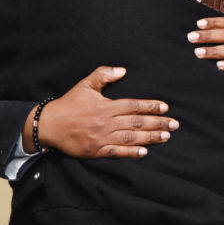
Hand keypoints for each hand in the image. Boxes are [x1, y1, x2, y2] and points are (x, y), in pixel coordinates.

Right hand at [23, 66, 177, 158]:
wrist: (49, 125)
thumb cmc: (69, 104)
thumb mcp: (85, 85)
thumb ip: (103, 75)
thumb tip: (122, 70)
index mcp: (106, 106)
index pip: (133, 105)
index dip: (150, 106)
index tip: (165, 107)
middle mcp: (106, 122)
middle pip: (136, 122)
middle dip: (158, 123)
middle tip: (175, 125)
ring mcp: (101, 138)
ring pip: (130, 138)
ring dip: (150, 137)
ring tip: (166, 137)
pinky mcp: (96, 151)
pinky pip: (116, 153)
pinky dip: (131, 153)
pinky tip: (144, 152)